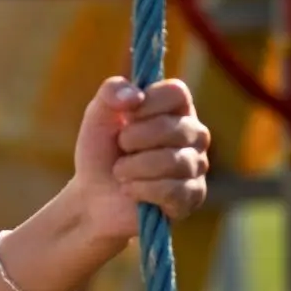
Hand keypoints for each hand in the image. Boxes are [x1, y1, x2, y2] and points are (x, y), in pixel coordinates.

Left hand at [70, 76, 210, 241]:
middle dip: (135, 139)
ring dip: (135, 167)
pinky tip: (130, 190)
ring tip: (120, 172)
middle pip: (176, 128)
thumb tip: (136, 96)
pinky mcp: (192, 196)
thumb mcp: (97, 116)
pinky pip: (174, 191)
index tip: (127, 115)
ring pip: (175, 161)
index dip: (149, 103)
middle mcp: (193, 134)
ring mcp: (196, 165)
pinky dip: (143, 190)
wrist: (94, 197)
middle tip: (120, 148)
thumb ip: (111, 93)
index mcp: (175, 108)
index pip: (177, 93)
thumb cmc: (101, 152)